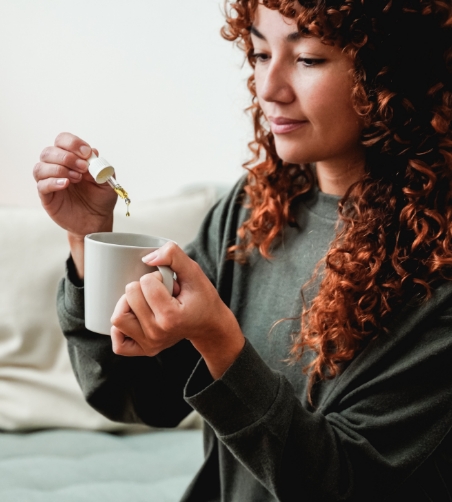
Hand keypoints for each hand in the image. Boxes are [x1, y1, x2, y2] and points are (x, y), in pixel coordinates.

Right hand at [34, 132, 116, 238]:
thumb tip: (93, 152)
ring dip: (59, 169)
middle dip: (67, 157)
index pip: (62, 141)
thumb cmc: (100, 199)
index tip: (87, 153)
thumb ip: (102, 166)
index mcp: (72, 159)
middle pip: (49, 152)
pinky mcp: (47, 197)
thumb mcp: (107, 181)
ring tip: (77, 178)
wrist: (97, 220)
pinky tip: (66, 184)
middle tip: (83, 168)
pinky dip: (52, 182)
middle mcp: (58, 167)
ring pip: (41, 167)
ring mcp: (50, 182)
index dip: (72, 143)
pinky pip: (41, 185)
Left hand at [110, 242, 245, 378]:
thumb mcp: (193, 271)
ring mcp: (150, 344)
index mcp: (171, 316)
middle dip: (143, 287)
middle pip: (129, 296)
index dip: (157, 277)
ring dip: (128, 304)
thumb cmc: (202, 298)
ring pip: (118, 318)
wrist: (209, 324)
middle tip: (160, 294)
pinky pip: (118, 343)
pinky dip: (120, 329)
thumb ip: (173, 256)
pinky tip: (134, 318)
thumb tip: (147, 258)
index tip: (170, 285)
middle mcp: (158, 333)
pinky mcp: (145, 350)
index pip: (146, 283)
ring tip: (146, 303)